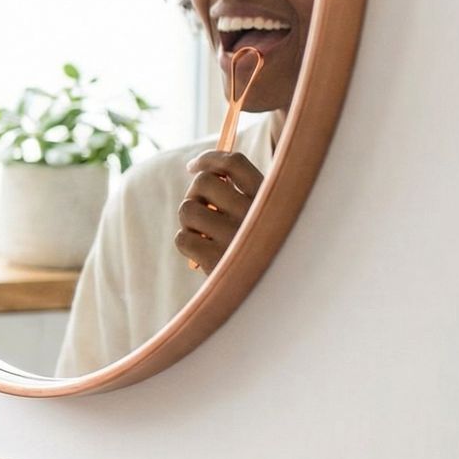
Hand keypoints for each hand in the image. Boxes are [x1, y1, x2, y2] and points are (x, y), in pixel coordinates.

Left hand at [174, 150, 263, 272]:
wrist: (276, 299)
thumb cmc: (265, 250)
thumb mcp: (265, 217)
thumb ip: (243, 193)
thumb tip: (202, 171)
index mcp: (271, 199)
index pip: (235, 163)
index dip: (209, 159)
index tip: (194, 167)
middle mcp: (256, 214)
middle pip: (204, 182)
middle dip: (195, 193)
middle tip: (201, 208)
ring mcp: (236, 238)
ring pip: (187, 209)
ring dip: (189, 220)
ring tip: (204, 233)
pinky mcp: (218, 262)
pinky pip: (182, 238)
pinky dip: (187, 243)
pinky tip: (203, 253)